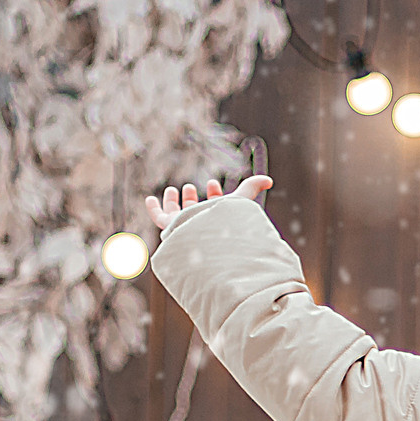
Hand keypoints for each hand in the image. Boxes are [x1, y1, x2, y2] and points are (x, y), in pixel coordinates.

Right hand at [144, 174, 273, 233]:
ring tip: (174, 189)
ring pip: (177, 215)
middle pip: (196, 212)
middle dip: (193, 199)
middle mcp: (201, 226)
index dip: (216, 195)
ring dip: (176, 202)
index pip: (216, 208)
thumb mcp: (241, 200)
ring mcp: (185, 227)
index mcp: (218, 222)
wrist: (210, 240)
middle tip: (191, 186)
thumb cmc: (227, 223)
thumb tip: (270, 180)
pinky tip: (149, 198)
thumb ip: (252, 187)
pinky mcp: (171, 227)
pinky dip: (154, 208)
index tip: (214, 183)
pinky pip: (159, 219)